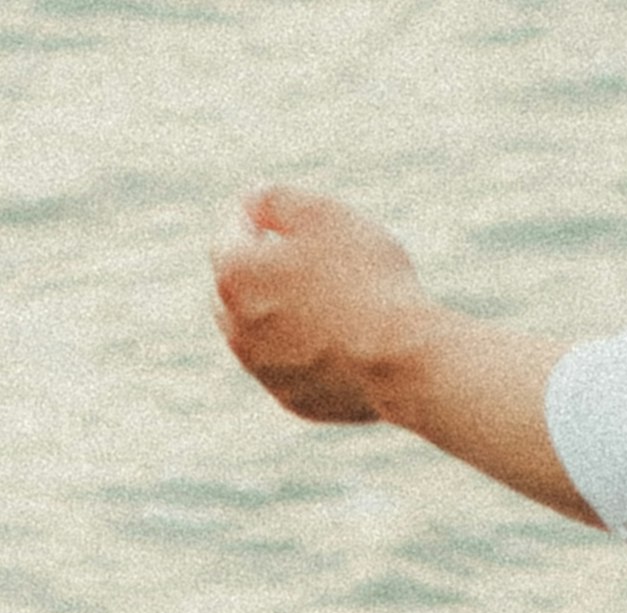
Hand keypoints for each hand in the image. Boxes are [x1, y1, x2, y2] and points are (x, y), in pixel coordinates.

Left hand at [210, 186, 439, 425]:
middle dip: (259, 265)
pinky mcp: (290, 399)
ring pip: (256, 331)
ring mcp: (262, 371)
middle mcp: (236, 331)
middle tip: (302, 252)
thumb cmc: (362, 277)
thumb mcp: (320, 213)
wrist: (399, 359)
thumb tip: (250, 199)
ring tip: (321, 293)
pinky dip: (300, 348)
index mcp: (235, 278)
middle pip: (235, 287)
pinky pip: (286, 365)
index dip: (255, 215)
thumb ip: (275, 199)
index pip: (227, 234)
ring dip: (275, 309)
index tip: (282, 211)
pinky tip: (335, 335)